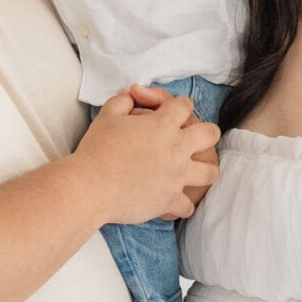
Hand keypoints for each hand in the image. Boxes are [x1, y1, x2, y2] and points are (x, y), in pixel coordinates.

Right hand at [76, 87, 218, 223]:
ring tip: (196, 172)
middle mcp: (176, 148)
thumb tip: (129, 95)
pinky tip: (174, 202)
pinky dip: (182, 205)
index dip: (181, 105)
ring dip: (205, 170)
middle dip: (207, 134)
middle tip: (198, 139)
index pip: (184, 105)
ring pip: (210, 172)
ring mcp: (177, 175)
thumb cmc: (97, 149)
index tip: (176, 110)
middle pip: (210, 134)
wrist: (91, 185)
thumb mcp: (107, 115)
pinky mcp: (170, 200)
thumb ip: (122, 101)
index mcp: (162, 124)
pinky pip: (188, 206)